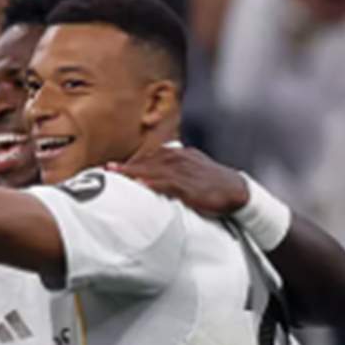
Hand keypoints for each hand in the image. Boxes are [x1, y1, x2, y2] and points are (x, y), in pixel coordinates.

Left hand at [110, 141, 249, 215]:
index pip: (150, 156)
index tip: (113, 167)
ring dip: (134, 172)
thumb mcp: (192, 169)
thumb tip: (153, 175)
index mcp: (178, 154)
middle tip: (106, 169)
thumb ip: (173, 169)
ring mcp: (184, 172)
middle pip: (147, 161)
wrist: (237, 191)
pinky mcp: (190, 187)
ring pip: (154, 170)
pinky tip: (140, 185)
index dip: (131, 162)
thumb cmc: (212, 182)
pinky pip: (168, 184)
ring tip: (116, 175)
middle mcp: (179, 159)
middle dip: (126, 166)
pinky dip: (153, 183)